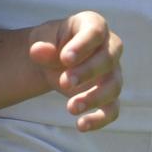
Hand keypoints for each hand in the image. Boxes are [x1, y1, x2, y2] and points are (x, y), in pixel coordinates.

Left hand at [26, 12, 122, 132]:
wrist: (52, 61)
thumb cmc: (52, 43)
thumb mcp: (42, 39)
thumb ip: (42, 45)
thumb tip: (37, 51)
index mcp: (93, 25)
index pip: (95, 32)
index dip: (83, 46)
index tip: (65, 59)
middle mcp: (109, 47)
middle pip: (109, 58)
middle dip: (87, 72)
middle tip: (63, 83)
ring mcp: (112, 72)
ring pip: (114, 86)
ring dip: (94, 98)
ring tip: (70, 108)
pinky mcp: (109, 95)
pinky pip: (112, 109)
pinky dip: (99, 119)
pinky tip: (81, 125)